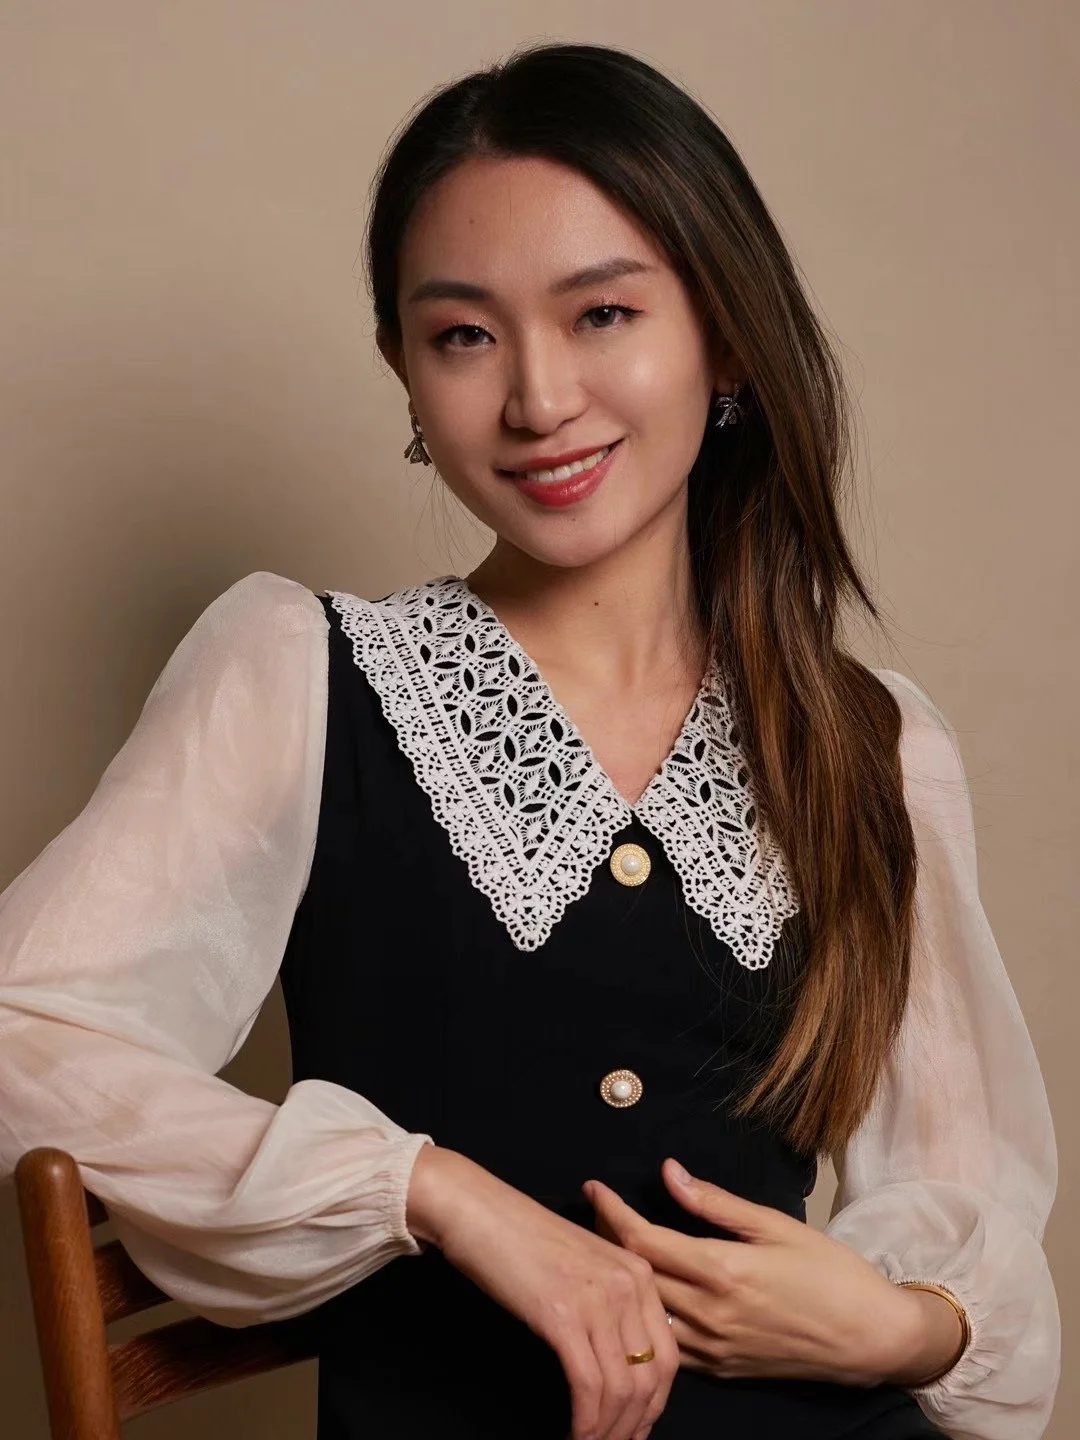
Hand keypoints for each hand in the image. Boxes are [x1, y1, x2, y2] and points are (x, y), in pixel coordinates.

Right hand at [407, 1145, 678, 1439]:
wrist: (481, 1211)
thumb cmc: (524, 1239)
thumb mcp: (585, 1265)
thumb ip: (612, 1303)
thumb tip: (620, 1362)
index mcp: (639, 1271)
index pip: (667, 1355)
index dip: (655, 1404)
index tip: (636, 1428)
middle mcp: (629, 1284)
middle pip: (651, 1377)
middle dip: (635, 1424)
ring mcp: (598, 1299)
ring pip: (622, 1389)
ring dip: (609, 1430)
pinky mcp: (564, 1315)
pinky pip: (588, 1386)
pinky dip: (586, 1422)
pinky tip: (574, 1434)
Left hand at [584, 1158, 922, 1387]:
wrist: (872, 1339)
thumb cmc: (832, 1273)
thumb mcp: (776, 1226)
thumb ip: (717, 1203)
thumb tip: (670, 1173)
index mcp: (722, 1272)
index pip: (643, 1241)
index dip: (611, 1212)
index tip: (594, 1188)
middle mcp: (710, 1315)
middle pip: (634, 1277)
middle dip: (606, 1241)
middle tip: (594, 1213)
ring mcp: (713, 1349)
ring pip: (644, 1316)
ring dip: (621, 1282)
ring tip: (607, 1250)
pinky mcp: (721, 1371)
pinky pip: (668, 1345)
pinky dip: (647, 1318)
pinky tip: (641, 1296)